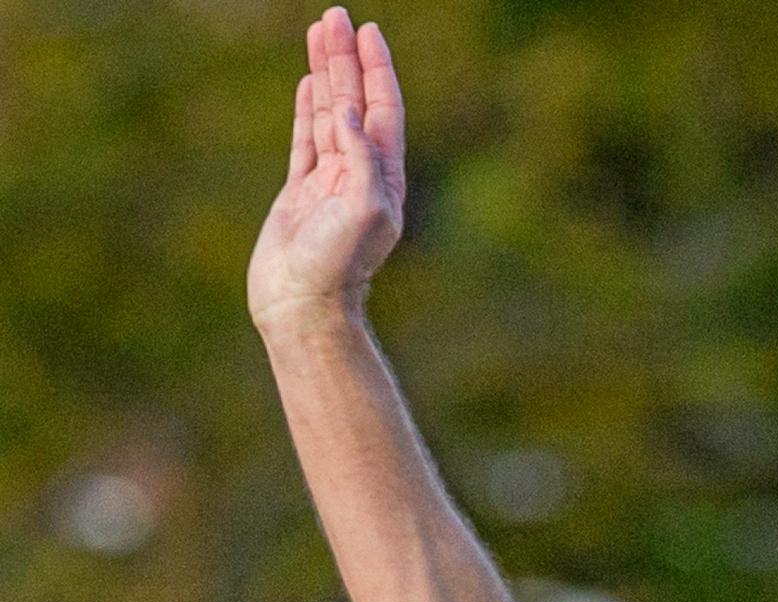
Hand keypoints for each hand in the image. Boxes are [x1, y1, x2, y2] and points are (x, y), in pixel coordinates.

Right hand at [248, 9, 406, 335]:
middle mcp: (361, 175)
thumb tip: (353, 114)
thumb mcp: (365, 210)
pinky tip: (310, 84)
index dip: (377, 71)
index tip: (369, 32)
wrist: (303, 305)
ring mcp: (330, 182)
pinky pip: (306, 139)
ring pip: (329, 114)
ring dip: (326, 74)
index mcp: (384, 178)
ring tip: (320, 33)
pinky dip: (309, 109)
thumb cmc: (338, 266)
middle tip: (337, 16)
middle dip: (346, 60)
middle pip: (355, 103)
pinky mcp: (301, 193)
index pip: (384, 110)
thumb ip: (362, 159)